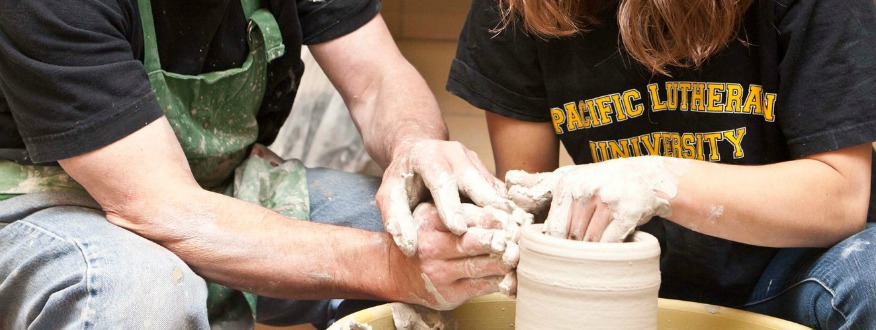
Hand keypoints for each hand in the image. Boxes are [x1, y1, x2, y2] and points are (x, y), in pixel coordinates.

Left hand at [377, 139, 513, 255]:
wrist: (418, 153)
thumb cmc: (403, 180)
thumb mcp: (389, 196)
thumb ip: (395, 220)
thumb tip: (410, 248)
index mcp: (428, 156)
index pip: (442, 180)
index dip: (451, 205)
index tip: (458, 230)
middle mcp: (454, 153)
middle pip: (476, 182)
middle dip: (489, 210)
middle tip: (498, 236)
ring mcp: (473, 159)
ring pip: (493, 188)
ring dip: (505, 213)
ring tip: (514, 236)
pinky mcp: (485, 169)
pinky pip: (499, 192)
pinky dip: (508, 212)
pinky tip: (516, 230)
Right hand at [388, 202, 511, 309]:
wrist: (395, 270)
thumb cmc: (425, 236)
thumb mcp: (436, 214)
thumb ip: (466, 210)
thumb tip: (506, 210)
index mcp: (429, 219)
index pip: (467, 216)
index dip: (495, 217)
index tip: (515, 217)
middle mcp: (430, 246)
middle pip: (472, 241)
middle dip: (501, 239)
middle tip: (520, 236)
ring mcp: (438, 272)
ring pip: (479, 266)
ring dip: (504, 261)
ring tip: (520, 255)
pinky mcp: (448, 293)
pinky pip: (481, 287)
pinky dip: (501, 281)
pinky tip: (513, 276)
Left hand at [506, 156, 686, 241]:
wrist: (645, 175)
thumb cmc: (600, 180)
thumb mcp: (569, 176)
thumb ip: (538, 183)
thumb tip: (509, 180)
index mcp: (566, 183)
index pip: (553, 229)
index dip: (555, 245)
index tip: (557, 252)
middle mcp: (585, 190)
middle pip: (571, 238)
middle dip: (574, 249)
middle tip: (579, 251)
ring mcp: (608, 200)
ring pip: (590, 243)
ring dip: (592, 251)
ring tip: (596, 245)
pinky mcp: (629, 212)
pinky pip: (611, 243)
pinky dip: (611, 250)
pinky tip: (613, 245)